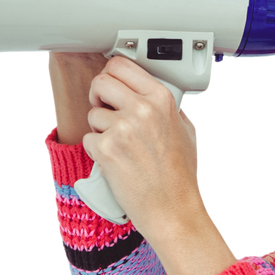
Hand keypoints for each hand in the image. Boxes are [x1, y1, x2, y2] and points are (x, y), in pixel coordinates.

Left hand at [82, 55, 204, 238]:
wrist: (172, 208)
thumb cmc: (180, 177)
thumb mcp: (186, 131)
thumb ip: (167, 109)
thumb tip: (152, 98)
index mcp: (161, 99)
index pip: (121, 65)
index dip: (111, 75)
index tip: (112, 86)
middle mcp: (142, 110)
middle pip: (101, 82)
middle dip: (99, 97)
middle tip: (106, 110)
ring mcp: (123, 129)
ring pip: (93, 114)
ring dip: (100, 129)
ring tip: (120, 146)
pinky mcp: (106, 149)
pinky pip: (88, 139)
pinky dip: (97, 151)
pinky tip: (115, 162)